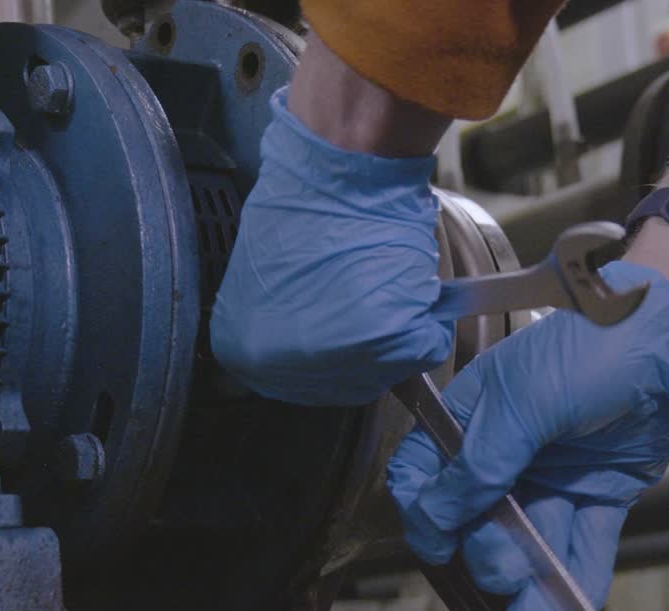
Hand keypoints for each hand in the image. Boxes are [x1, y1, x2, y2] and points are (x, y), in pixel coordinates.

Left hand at [210, 88, 451, 405]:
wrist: (340, 170)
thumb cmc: (303, 202)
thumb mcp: (265, 272)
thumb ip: (279, 317)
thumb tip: (308, 328)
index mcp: (241, 349)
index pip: (293, 381)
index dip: (327, 354)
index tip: (344, 334)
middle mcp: (282, 367)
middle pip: (341, 382)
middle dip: (363, 349)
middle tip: (372, 306)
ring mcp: (335, 361)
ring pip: (384, 370)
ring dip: (395, 332)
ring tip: (386, 284)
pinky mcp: (386, 344)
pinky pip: (422, 348)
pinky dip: (427, 319)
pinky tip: (406, 283)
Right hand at [386, 261, 668, 610]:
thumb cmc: (593, 343)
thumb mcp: (522, 401)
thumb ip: (479, 464)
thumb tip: (435, 515)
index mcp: (473, 416)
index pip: (426, 473)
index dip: (425, 513)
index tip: (436, 546)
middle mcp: (509, 450)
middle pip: (478, 519)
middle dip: (487, 552)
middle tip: (501, 570)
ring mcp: (556, 473)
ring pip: (532, 539)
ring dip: (531, 581)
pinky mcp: (602, 490)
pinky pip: (584, 540)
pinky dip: (579, 574)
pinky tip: (571, 604)